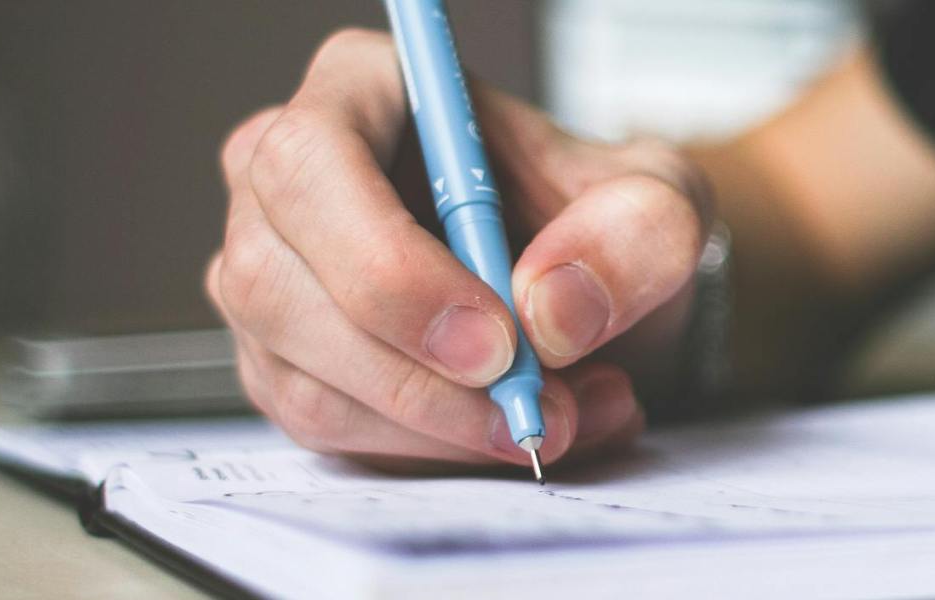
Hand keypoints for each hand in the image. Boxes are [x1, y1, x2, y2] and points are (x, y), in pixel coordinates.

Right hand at [206, 29, 711, 470]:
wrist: (596, 288)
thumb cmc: (602, 220)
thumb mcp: (661, 202)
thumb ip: (635, 234)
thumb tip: (551, 310)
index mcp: (362, 91)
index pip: (311, 166)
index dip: (389, 266)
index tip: (496, 340)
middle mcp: (287, 180)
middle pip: (279, 286)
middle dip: (420, 378)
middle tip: (537, 409)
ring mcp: (273, 279)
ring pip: (306, 380)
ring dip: (444, 428)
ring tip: (566, 416)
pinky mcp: (288, 366)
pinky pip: (333, 433)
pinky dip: (436, 453)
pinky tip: (518, 428)